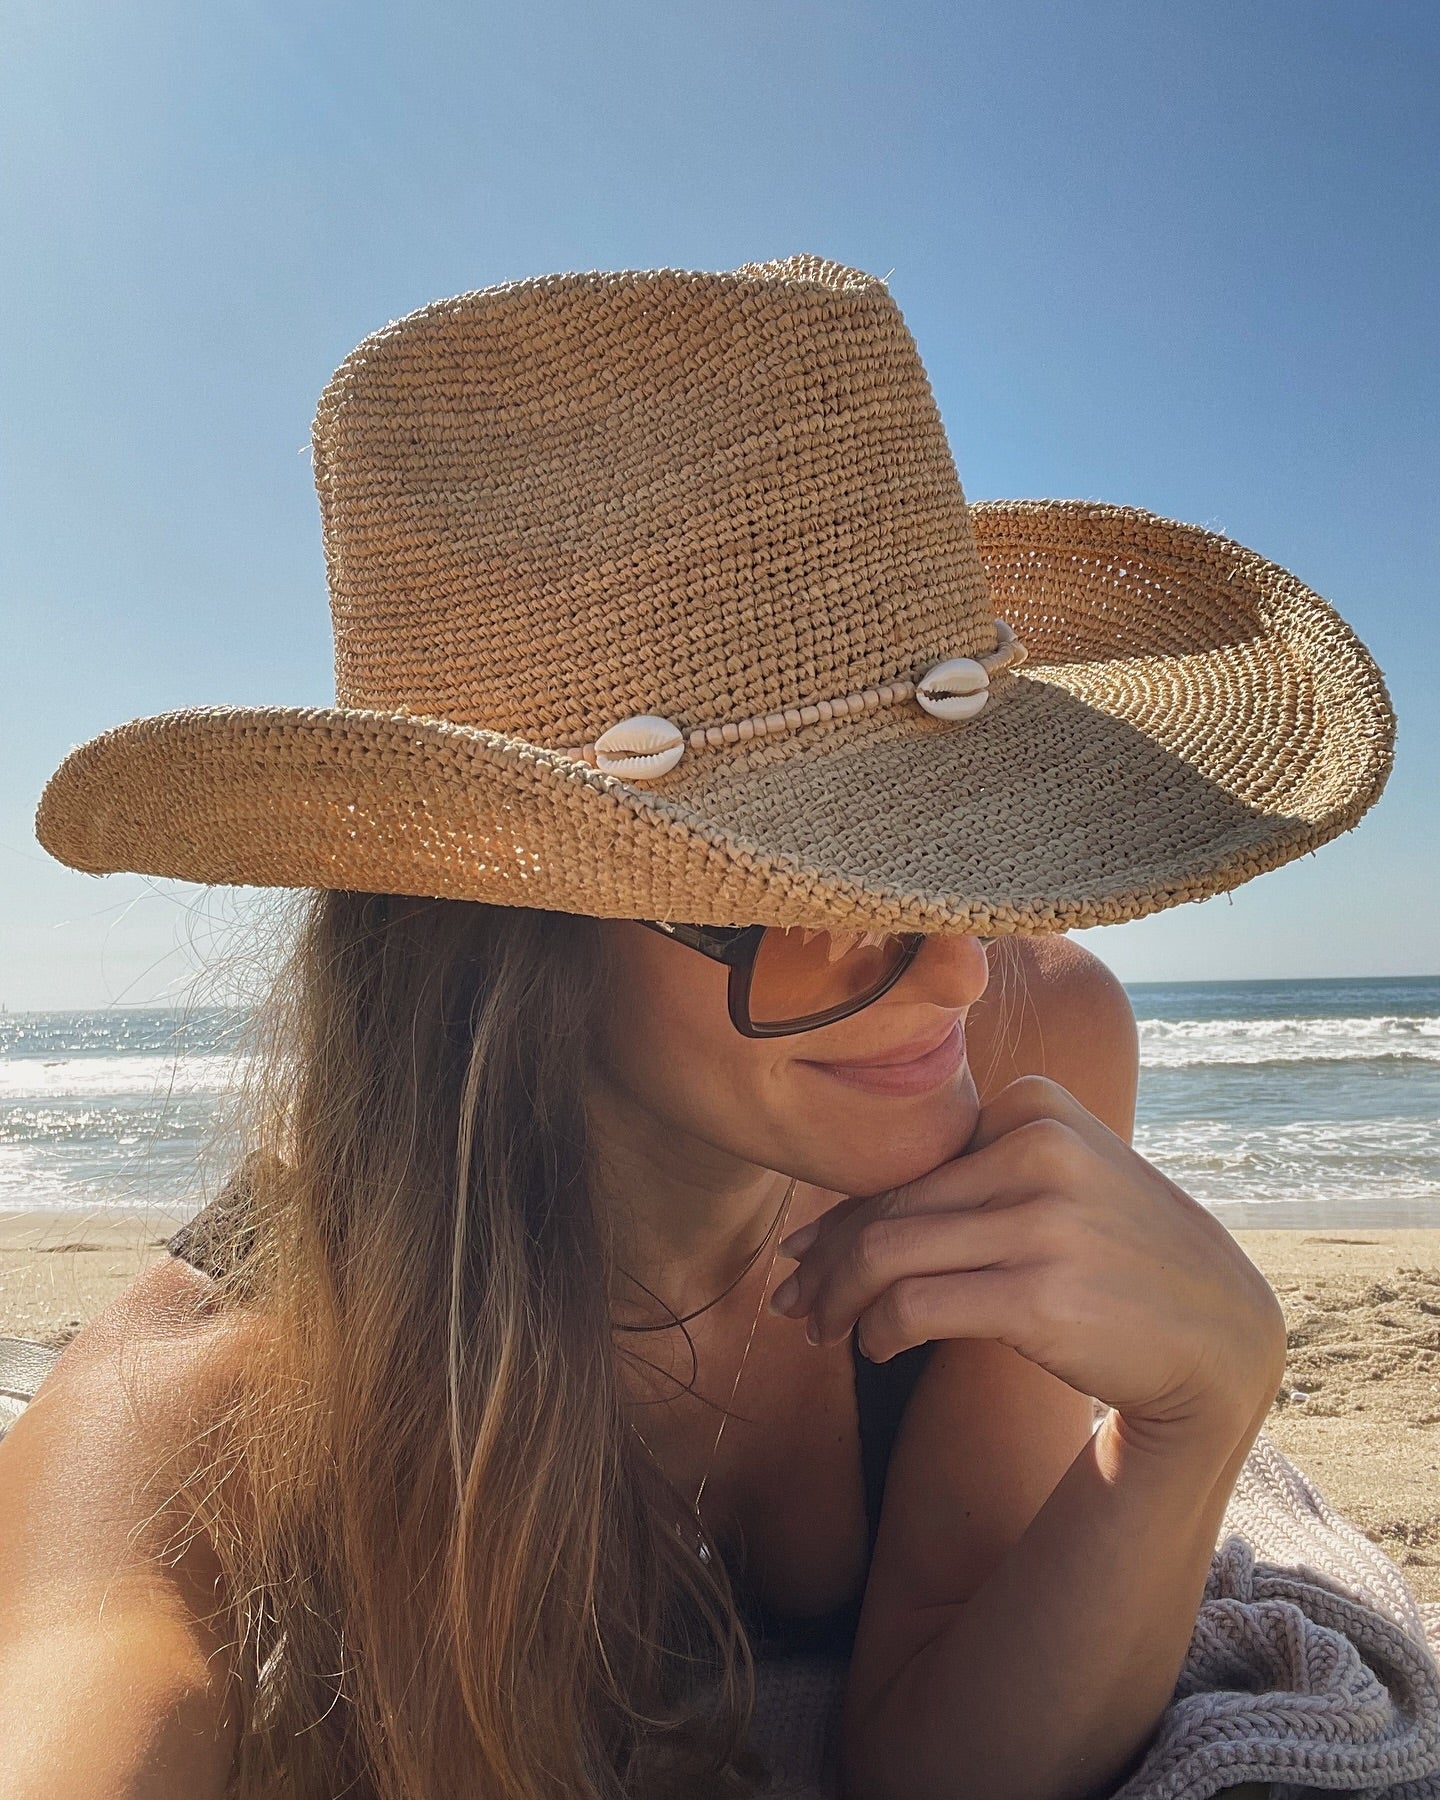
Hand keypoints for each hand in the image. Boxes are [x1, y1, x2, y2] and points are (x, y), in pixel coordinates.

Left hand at [770, 1076, 1286, 1444]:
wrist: (1217, 1333)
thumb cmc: (1113, 1257)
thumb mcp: (1055, 1183)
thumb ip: (963, 1183)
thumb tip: (828, 1222)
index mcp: (1035, 1105)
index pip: (904, 1163)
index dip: (839, 1214)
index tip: (803, 1254)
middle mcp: (1039, 1148)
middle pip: (888, 1208)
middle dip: (823, 1261)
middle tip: (792, 1299)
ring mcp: (1044, 1219)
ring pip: (885, 1254)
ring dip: (836, 1300)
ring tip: (820, 1329)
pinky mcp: (1040, 1292)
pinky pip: (913, 1305)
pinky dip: (876, 1330)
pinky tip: (874, 1349)